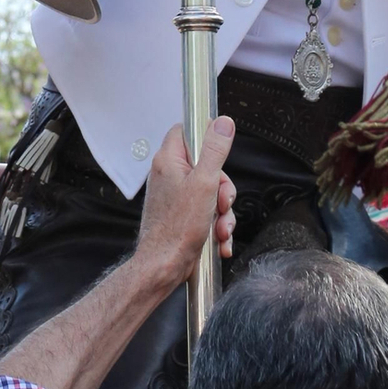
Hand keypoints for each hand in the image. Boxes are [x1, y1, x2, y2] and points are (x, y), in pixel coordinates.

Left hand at [135, 119, 236, 289]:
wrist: (164, 266)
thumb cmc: (177, 229)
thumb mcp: (205, 183)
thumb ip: (215, 151)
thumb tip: (223, 122)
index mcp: (169, 160)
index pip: (186, 131)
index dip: (206, 137)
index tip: (220, 152)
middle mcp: (170, 175)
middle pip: (207, 166)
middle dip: (223, 188)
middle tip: (221, 202)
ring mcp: (176, 196)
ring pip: (211, 193)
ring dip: (223, 213)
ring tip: (220, 228)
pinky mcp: (183, 215)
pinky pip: (207, 212)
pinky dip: (217, 226)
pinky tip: (219, 240)